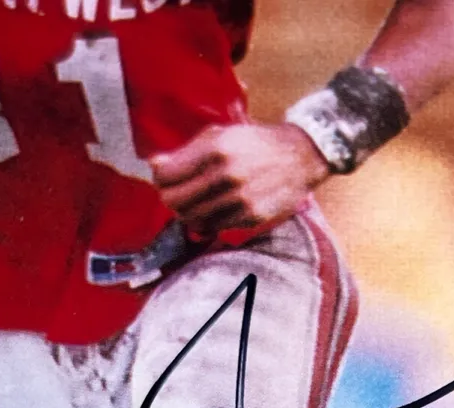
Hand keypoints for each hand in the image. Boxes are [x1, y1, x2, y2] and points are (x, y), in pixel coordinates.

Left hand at [150, 122, 330, 235]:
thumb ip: (186, 152)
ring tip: (193, 201)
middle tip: (173, 192)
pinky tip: (213, 209)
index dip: (159, 178)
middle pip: (175, 201)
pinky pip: (214, 227)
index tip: (163, 177)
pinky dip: (207, 221)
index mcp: (216, 149)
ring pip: (191, 219)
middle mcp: (227, 176)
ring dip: (186, 212)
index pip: (166, 176)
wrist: (300, 156)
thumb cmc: (256, 142)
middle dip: (169, 197)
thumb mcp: (220, 135)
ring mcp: (240, 200)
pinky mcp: (251, 218)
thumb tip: (154, 166)